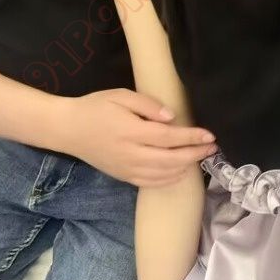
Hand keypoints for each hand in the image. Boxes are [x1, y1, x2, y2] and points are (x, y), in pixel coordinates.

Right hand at [55, 88, 216, 185]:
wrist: (68, 130)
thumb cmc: (95, 108)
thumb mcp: (120, 96)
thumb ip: (148, 105)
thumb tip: (171, 117)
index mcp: (131, 131)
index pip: (169, 137)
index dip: (192, 137)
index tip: (210, 136)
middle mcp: (131, 154)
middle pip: (171, 160)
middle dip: (195, 155)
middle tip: (211, 148)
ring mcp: (127, 169)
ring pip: (164, 175)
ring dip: (185, 168)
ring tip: (199, 158)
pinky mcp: (124, 177)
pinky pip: (152, 183)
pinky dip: (170, 179)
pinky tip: (180, 171)